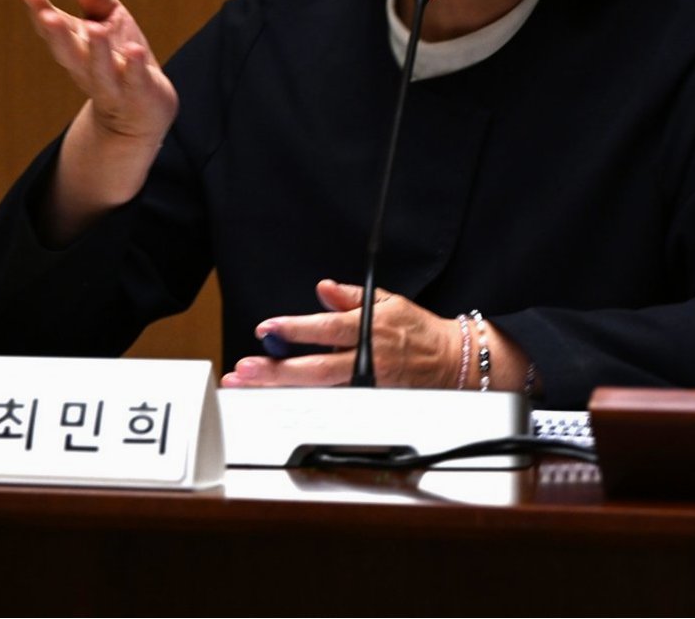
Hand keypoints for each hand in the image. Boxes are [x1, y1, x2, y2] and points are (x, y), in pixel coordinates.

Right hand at [20, 0, 177, 145]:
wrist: (141, 114)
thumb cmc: (119, 59)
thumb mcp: (107, 21)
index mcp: (76, 46)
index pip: (54, 29)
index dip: (40, 11)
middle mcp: (87, 67)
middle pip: (68, 52)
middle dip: (57, 35)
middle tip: (46, 15)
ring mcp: (112, 84)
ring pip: (100, 70)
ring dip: (97, 51)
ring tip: (95, 28)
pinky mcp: (139, 93)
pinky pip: (135, 81)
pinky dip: (133, 67)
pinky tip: (134, 51)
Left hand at [221, 280, 461, 388]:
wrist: (450, 361)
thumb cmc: (418, 331)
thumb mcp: (388, 302)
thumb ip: (350, 297)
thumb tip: (324, 289)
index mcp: (369, 329)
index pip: (326, 328)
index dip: (295, 329)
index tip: (267, 329)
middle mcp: (366, 360)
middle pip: (315, 369)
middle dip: (277, 370)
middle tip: (244, 369)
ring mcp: (366, 387)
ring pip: (318, 393)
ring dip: (281, 390)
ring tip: (249, 386)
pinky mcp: (368, 404)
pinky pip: (330, 405)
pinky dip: (301, 404)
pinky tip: (275, 402)